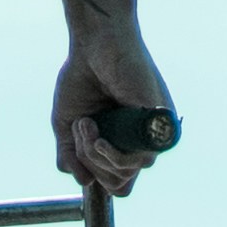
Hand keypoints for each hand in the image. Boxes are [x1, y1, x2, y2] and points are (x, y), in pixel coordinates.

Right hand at [53, 17, 178, 197]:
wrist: (94, 43)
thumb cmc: (83, 77)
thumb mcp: (67, 125)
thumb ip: (71, 156)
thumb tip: (84, 183)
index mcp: (127, 142)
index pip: (119, 183)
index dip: (95, 174)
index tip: (78, 145)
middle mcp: (144, 140)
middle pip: (119, 184)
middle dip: (89, 163)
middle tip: (81, 127)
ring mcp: (154, 132)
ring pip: (125, 173)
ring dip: (94, 153)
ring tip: (85, 123)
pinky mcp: (160, 122)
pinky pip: (137, 159)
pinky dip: (108, 151)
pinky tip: (95, 128)